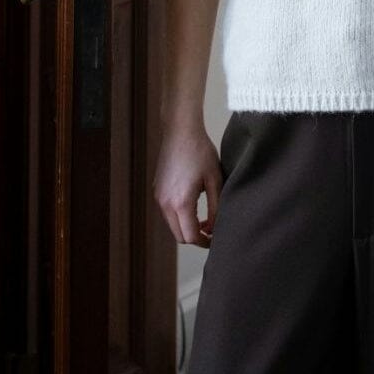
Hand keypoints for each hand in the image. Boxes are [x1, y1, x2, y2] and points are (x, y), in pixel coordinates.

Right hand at [153, 124, 223, 246]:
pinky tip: (193, 206)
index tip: (216, 239)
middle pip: (179, 236)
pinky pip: (167, 213)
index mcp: (181, 203)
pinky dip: (179, 216)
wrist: (180, 131)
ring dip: (187, 227)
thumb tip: (215, 228)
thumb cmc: (200, 152)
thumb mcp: (215, 180)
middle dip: (196, 237)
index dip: (205, 242)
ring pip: (172, 225)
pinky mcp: (157, 190)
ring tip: (205, 219)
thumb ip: (216, 208)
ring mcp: (158, 197)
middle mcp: (165, 203)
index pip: (191, 236)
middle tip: (212, 232)